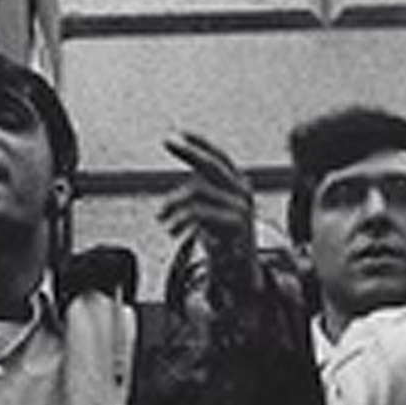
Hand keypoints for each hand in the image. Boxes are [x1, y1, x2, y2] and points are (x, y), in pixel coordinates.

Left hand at [158, 131, 257, 255]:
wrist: (239, 271)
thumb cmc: (222, 240)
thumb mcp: (208, 212)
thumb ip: (198, 195)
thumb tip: (176, 189)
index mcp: (238, 186)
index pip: (219, 157)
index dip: (200, 144)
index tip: (178, 133)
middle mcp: (242, 192)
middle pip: (213, 164)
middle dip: (190, 151)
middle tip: (168, 140)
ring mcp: (241, 208)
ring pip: (198, 190)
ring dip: (173, 203)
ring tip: (163, 219)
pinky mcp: (236, 225)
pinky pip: (199, 213)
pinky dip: (181, 220)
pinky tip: (174, 231)